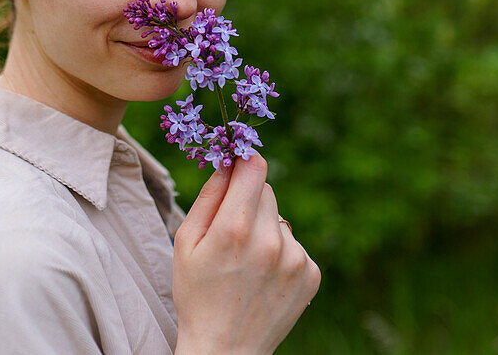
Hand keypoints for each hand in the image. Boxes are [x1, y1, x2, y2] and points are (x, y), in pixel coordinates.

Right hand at [172, 152, 320, 354]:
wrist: (225, 349)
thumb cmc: (197, 294)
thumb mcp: (186, 242)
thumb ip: (209, 196)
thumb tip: (228, 162)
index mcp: (236, 228)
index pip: (255, 167)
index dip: (244, 163)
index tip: (237, 167)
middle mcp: (271, 240)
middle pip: (266, 192)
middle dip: (249, 202)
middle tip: (232, 233)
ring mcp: (296, 259)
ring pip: (280, 220)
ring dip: (265, 230)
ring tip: (247, 264)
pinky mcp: (311, 275)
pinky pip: (294, 245)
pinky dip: (281, 255)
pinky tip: (264, 278)